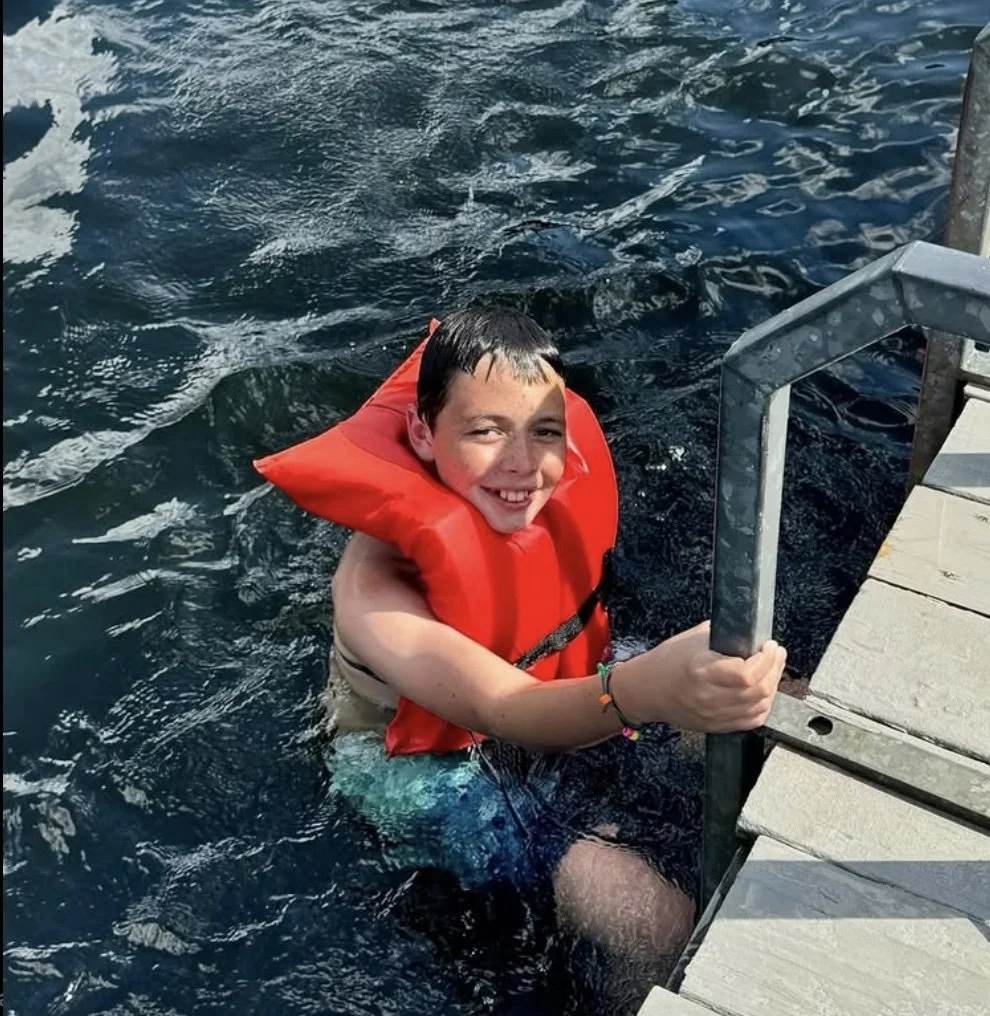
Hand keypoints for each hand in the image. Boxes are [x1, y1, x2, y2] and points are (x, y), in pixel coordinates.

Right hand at [617, 621, 786, 731]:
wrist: (647, 690)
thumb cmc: (666, 662)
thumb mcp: (692, 639)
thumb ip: (723, 636)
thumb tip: (750, 633)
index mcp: (702, 671)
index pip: (747, 673)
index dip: (766, 659)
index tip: (770, 646)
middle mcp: (709, 696)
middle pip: (758, 690)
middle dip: (774, 669)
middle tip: (776, 655)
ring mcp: (713, 714)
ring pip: (759, 707)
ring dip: (772, 687)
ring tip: (772, 670)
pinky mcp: (716, 725)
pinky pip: (750, 721)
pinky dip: (763, 706)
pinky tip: (763, 692)